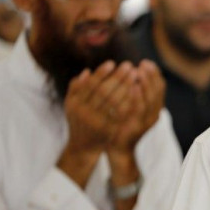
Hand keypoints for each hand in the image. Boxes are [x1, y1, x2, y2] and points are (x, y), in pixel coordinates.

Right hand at [57, 61, 137, 186]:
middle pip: (103, 91)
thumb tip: (87, 71)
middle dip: (117, 77)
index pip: (89, 85)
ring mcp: (96, 122)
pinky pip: (121, 114)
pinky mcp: (108, 130)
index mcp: (74, 103)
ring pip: (113, 102)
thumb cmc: (79, 121)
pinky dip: (129, 101)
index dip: (101, 73)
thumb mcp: (72, 106)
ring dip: (126, 87)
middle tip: (129, 66)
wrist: (83, 147)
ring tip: (136, 75)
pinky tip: (138, 92)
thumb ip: (76, 88)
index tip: (113, 63)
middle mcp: (83, 112)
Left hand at [108, 60, 164, 155]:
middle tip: (144, 63)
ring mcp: (147, 121)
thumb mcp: (130, 106)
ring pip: (151, 99)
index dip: (155, 74)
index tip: (147, 62)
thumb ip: (134, 93)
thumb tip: (133, 71)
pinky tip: (133, 86)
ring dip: (145, 83)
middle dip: (151, 76)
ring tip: (139, 71)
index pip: (159, 88)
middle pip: (157, 91)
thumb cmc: (121, 124)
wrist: (118, 148)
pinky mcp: (138, 126)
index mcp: (154, 108)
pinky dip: (138, 96)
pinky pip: (140, 109)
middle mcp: (154, 114)